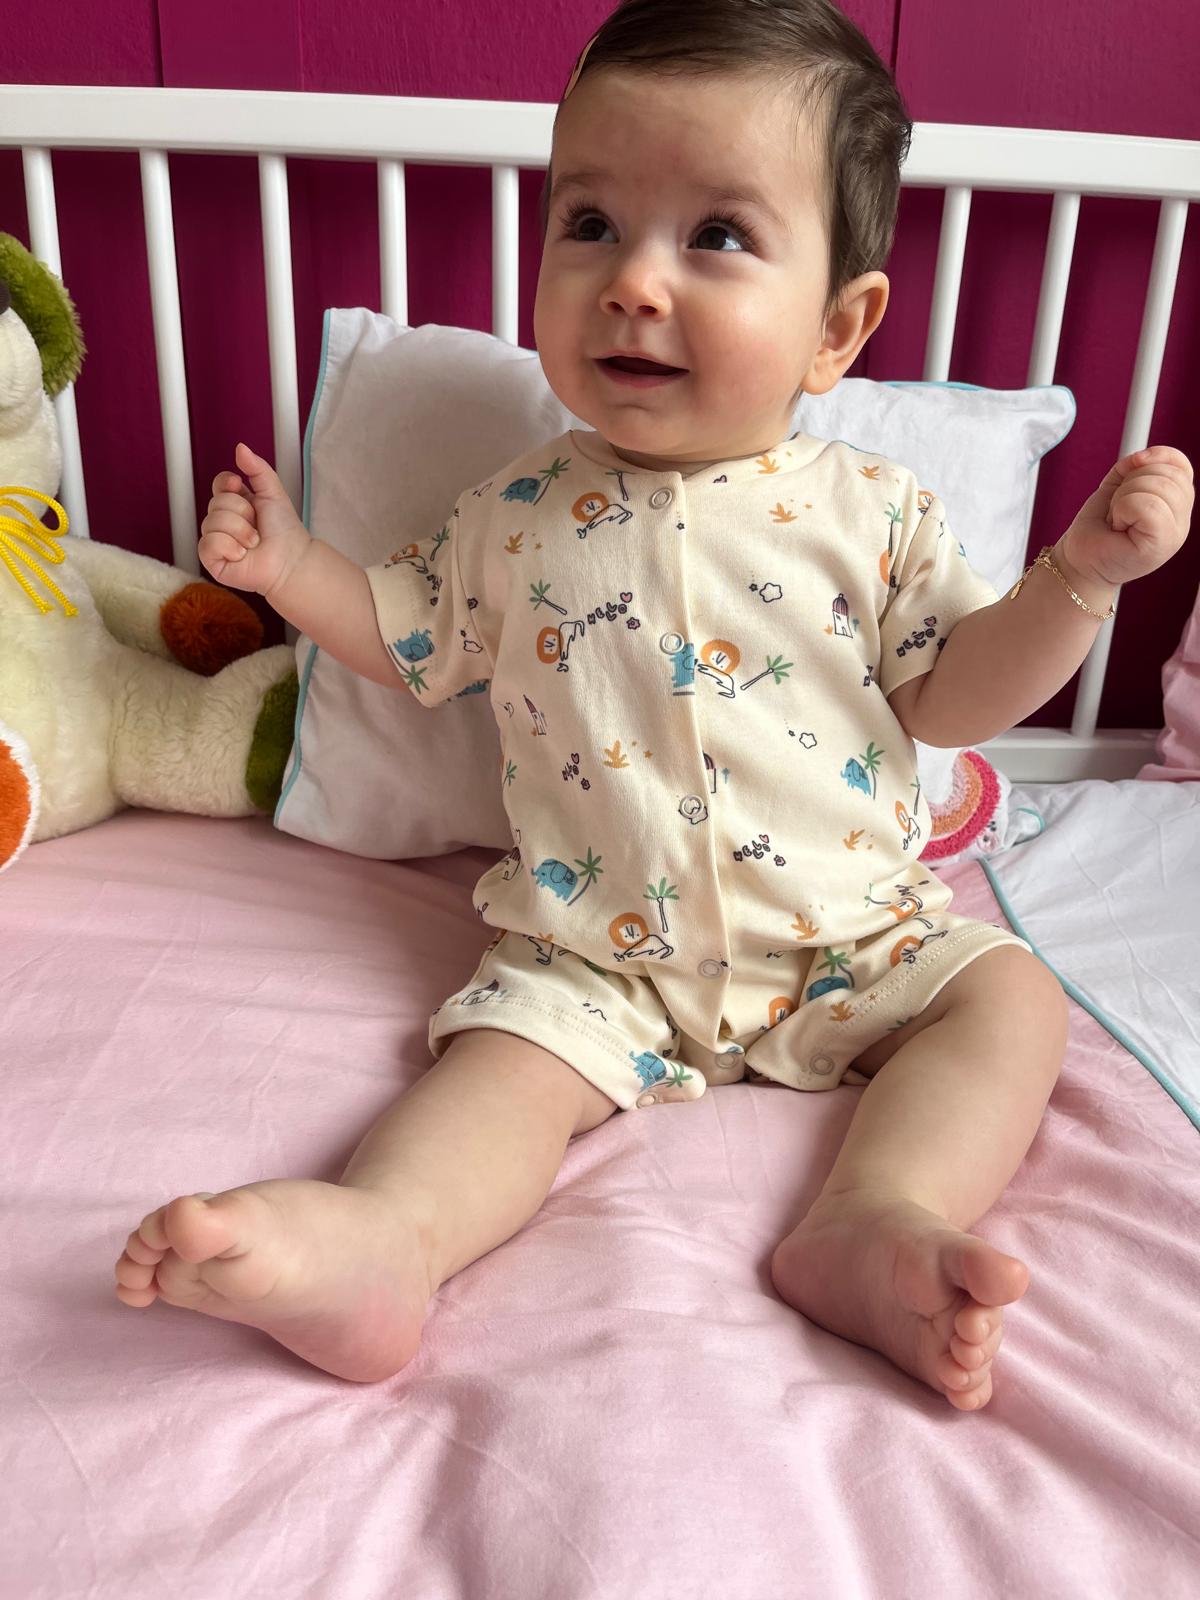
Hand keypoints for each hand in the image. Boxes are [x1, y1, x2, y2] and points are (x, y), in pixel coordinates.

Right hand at [198, 443, 310, 595]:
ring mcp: (215, 541)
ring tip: (254, 543)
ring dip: (241, 532)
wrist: (291, 560)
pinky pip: (208, 543)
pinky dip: (230, 547)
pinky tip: (242, 555)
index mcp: (235, 503)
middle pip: (217, 502)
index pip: (218, 484)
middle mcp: (222, 521)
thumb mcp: (273, 491)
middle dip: (243, 513)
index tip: (239, 485)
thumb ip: (257, 468)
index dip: (226, 483)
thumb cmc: (284, 530)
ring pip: (212, 522)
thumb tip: (240, 447)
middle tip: (258, 527)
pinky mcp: (212, 560)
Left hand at [1059, 445, 1193, 590]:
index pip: (1180, 465)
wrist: (1080, 560)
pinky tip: (1119, 525)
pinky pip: (1148, 506)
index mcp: (1175, 503)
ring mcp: (1175, 534)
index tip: (1131, 468)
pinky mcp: (1162, 545)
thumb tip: (1142, 457)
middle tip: (1119, 507)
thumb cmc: (1098, 527)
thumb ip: (1133, 467)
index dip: (1156, 457)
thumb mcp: (1117, 486)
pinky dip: (1124, 509)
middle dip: (1131, 482)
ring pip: (1158, 487)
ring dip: (1124, 498)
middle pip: (1168, 474)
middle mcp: (1181, 519)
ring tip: (1118, 518)